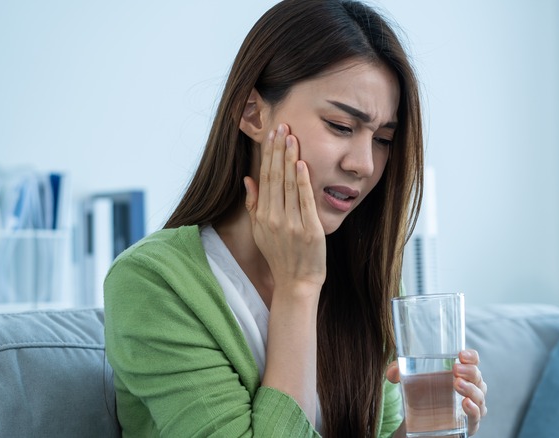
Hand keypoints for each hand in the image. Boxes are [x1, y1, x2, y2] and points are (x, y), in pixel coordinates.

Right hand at [243, 123, 325, 295]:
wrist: (296, 282)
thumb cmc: (281, 255)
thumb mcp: (261, 230)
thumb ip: (254, 203)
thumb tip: (248, 178)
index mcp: (262, 215)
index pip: (264, 177)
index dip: (268, 154)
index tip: (272, 134)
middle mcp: (274, 217)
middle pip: (275, 176)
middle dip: (278, 149)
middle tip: (282, 125)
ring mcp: (291, 224)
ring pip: (288, 185)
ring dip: (290, 158)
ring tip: (291, 136)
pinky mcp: (309, 229)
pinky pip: (304, 201)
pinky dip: (302, 181)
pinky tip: (302, 163)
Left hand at [386, 349, 487, 436]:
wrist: (419, 426)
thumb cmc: (420, 398)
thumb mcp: (409, 382)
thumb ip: (398, 373)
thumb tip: (393, 372)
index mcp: (460, 374)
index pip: (473, 362)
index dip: (471, 357)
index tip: (461, 354)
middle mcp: (470, 389)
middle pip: (477, 377)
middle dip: (469, 371)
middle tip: (455, 369)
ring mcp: (471, 407)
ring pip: (479, 396)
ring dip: (471, 389)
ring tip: (457, 384)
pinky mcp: (468, 425)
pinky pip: (476, 417)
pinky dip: (474, 410)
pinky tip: (465, 403)